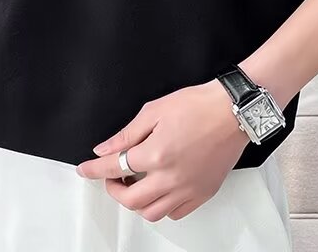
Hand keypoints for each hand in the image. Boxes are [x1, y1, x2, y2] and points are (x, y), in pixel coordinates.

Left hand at [75, 78, 248, 221]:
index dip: (94, 169)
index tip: (85, 169)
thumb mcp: (155, 110)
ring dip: (136, 201)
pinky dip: (161, 206)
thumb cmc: (199, 105)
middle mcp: (170, 178)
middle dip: (113, 189)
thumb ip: (127, 133)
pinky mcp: (202, 193)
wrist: (232, 111)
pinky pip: (175, 213)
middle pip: (130, 199)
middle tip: (111, 177)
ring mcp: (187, 189)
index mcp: (155, 154)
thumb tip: (105, 148)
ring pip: (151, 212)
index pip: (114, 167)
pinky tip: (159, 190)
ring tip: (134, 184)